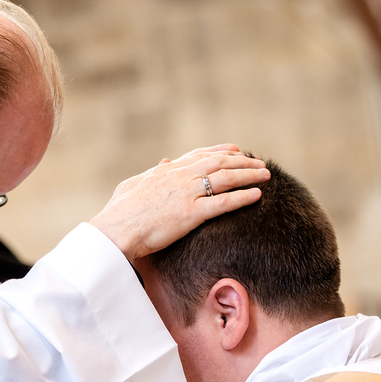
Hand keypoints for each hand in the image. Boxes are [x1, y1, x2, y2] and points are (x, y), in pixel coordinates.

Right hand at [90, 145, 268, 260]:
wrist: (114, 231)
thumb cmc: (118, 213)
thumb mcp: (131, 186)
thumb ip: (150, 173)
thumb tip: (163, 161)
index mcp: (165, 170)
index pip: (198, 155)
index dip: (220, 151)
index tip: (237, 150)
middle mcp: (178, 177)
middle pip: (218, 163)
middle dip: (242, 162)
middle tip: (260, 163)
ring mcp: (185, 193)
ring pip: (225, 178)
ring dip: (248, 175)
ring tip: (266, 174)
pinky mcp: (190, 213)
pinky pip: (223, 202)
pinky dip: (242, 197)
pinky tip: (258, 195)